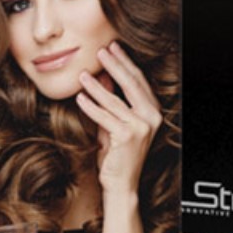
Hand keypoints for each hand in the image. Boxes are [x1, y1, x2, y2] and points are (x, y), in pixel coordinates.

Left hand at [76, 42, 161, 205]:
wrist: (120, 184)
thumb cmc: (117, 156)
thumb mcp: (113, 124)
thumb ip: (110, 104)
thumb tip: (102, 79)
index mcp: (152, 112)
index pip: (139, 81)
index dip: (125, 63)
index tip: (113, 48)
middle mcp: (151, 118)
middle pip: (132, 84)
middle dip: (115, 65)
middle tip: (100, 50)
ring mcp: (141, 127)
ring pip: (115, 100)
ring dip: (97, 85)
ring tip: (83, 73)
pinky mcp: (128, 136)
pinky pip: (105, 116)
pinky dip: (90, 106)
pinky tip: (80, 97)